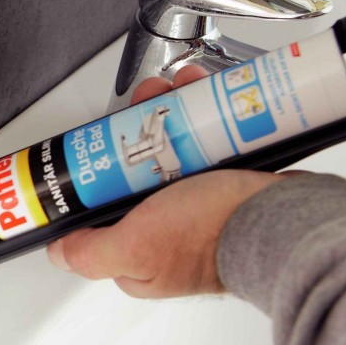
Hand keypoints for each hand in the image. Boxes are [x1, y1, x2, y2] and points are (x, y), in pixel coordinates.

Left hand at [46, 66, 289, 297]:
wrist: (286, 220)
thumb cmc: (215, 236)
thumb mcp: (136, 248)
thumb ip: (91, 253)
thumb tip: (59, 252)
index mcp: (139, 255)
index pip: (101, 209)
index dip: (99, 169)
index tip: (104, 137)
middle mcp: (166, 231)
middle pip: (135, 167)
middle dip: (137, 126)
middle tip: (147, 102)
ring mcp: (196, 205)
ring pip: (169, 147)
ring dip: (168, 111)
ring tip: (175, 89)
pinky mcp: (225, 183)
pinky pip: (203, 141)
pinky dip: (200, 113)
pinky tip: (201, 92)